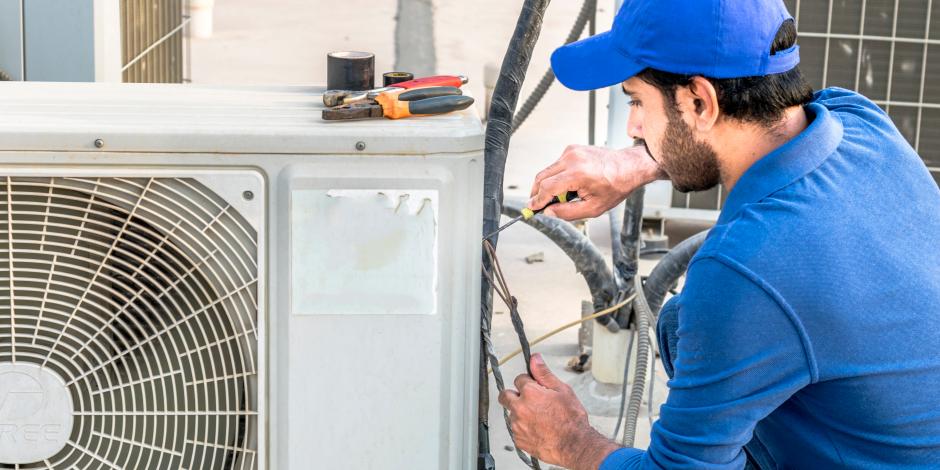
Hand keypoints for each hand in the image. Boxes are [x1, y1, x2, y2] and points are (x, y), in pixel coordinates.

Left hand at [498, 354, 620, 469]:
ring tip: (539, 418)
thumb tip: (534, 359)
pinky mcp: (518, 439)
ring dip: (520, 413)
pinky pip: (516, 430)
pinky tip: (538, 429)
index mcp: (529, 393)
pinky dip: (524, 428)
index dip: (529, 382)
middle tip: (529, 400)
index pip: (519, 379)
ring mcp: (517, 425)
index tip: (536, 388)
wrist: (574, 445)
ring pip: (511, 413)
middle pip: (505, 395)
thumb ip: (544, 374)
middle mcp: (519, 408)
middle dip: (515, 395)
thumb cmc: (571, 419)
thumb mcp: (562, 390)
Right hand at [528, 145, 663, 220]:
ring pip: (547, 171)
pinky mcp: (572, 148)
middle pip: (542, 177)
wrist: (629, 166)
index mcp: (578, 174)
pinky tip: (569, 185)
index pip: (547, 188)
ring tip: (561, 197)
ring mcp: (571, 151)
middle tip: (538, 205)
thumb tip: (548, 212)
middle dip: (537, 193)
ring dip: (548, 185)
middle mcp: (572, 159)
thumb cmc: (616, 186)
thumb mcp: (594, 208)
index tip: (531, 209)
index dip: (537, 200)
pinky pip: (556, 165)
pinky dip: (557, 176)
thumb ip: (567, 212)